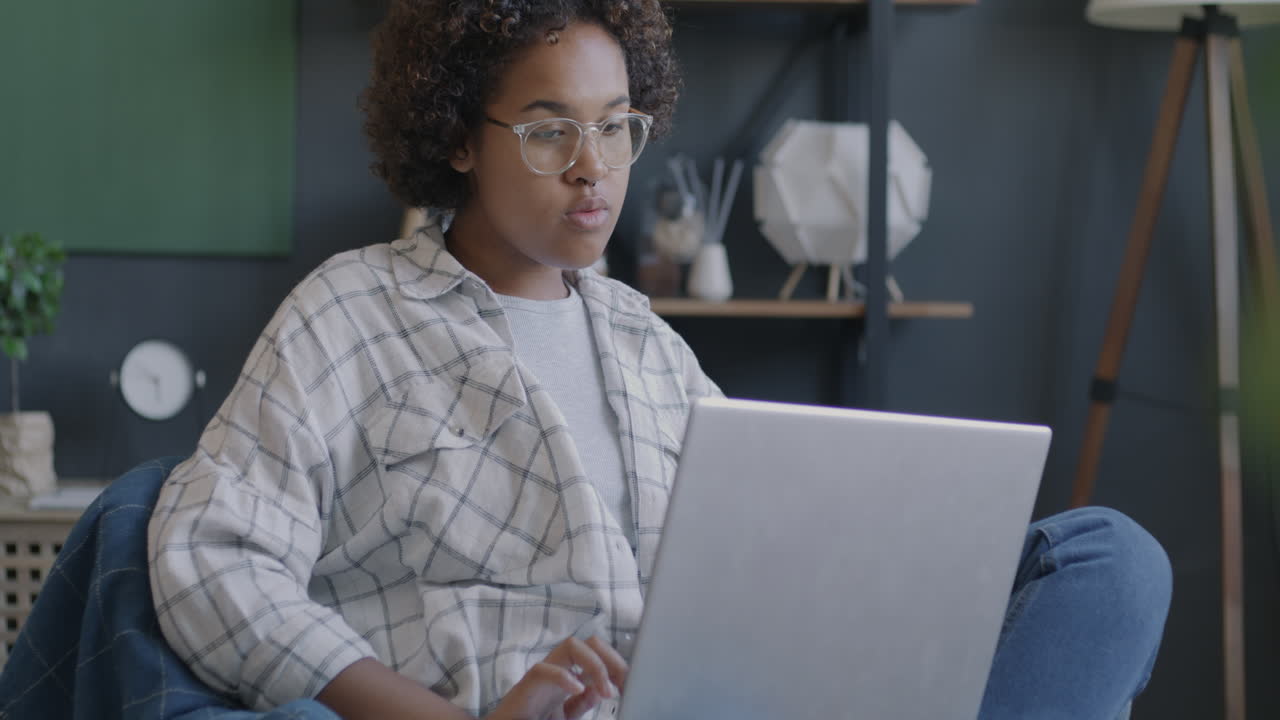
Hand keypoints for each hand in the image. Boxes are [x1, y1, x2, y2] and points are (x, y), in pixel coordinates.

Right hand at [484, 635, 628, 719]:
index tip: (632, 686)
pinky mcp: (526, 687)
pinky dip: (564, 677)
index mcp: (569, 677)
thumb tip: (601, 689)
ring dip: (595, 664)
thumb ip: (582, 703)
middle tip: (624, 684)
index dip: (618, 666)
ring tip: (607, 690)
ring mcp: (542, 676)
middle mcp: (557, 670)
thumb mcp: (566, 716)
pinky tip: (578, 690)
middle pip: (590, 642)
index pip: (598, 654)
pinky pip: (543, 670)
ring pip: (570, 645)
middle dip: (612, 658)